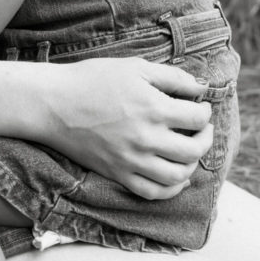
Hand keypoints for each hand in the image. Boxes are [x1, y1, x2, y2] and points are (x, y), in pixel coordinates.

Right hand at [40, 56, 213, 198]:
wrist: (54, 103)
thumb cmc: (92, 79)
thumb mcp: (134, 67)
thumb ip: (172, 77)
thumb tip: (201, 87)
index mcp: (153, 108)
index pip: (197, 118)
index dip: (204, 111)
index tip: (199, 106)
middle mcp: (146, 138)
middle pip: (194, 150)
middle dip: (205, 138)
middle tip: (201, 129)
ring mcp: (132, 159)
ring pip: (178, 176)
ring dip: (192, 164)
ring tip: (189, 150)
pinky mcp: (118, 173)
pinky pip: (153, 192)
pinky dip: (171, 189)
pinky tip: (175, 176)